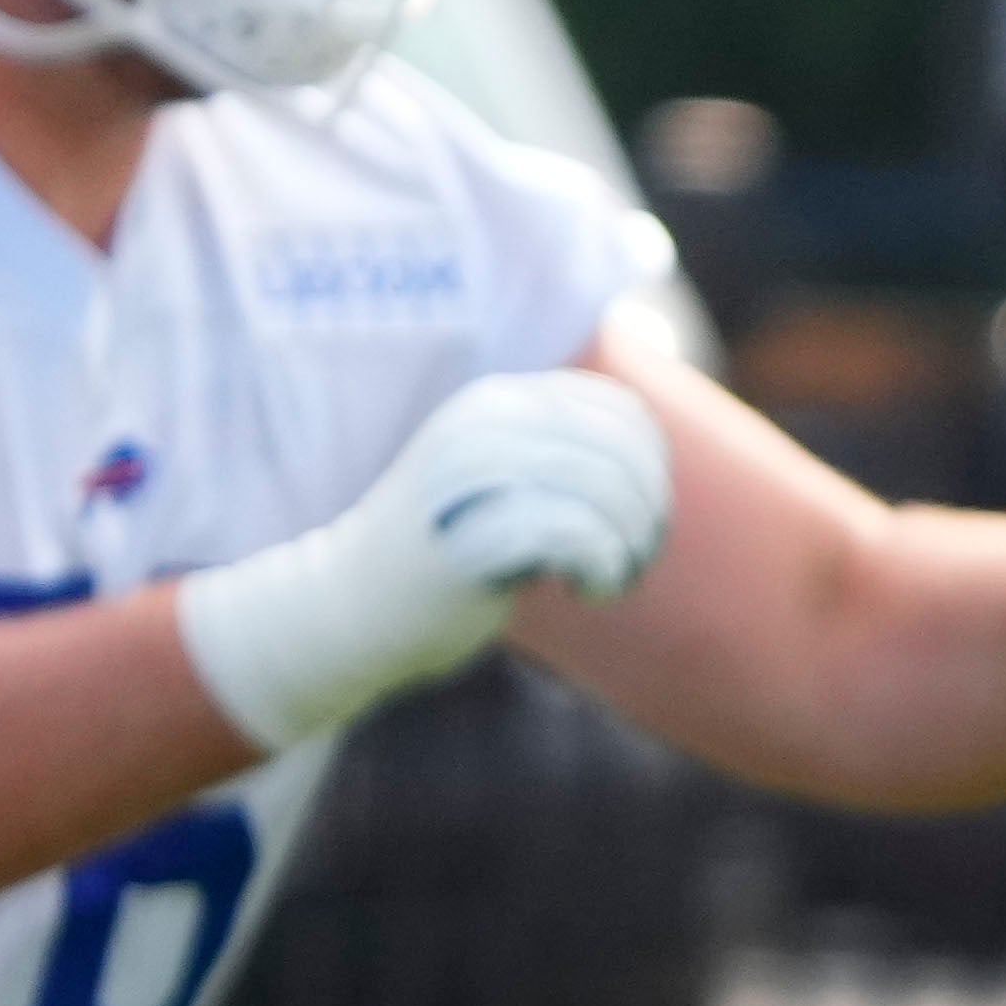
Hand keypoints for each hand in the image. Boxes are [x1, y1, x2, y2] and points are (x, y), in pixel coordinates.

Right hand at [170, 368, 675, 752]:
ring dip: (629, 547)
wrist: (350, 604)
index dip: (652, 473)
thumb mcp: (508, 481)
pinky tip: (583, 591)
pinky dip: (602, 569)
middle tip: (626, 562)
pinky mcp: (467, 531)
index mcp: (499, 401)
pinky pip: (576, 533)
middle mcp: (484, 421)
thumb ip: (566, 458)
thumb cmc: (449, 550)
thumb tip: (655, 466)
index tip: (632, 523)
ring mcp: (470, 472)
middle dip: (648, 516)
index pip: (624, 414)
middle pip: (623, 454)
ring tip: (602, 580)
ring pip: (606, 487)